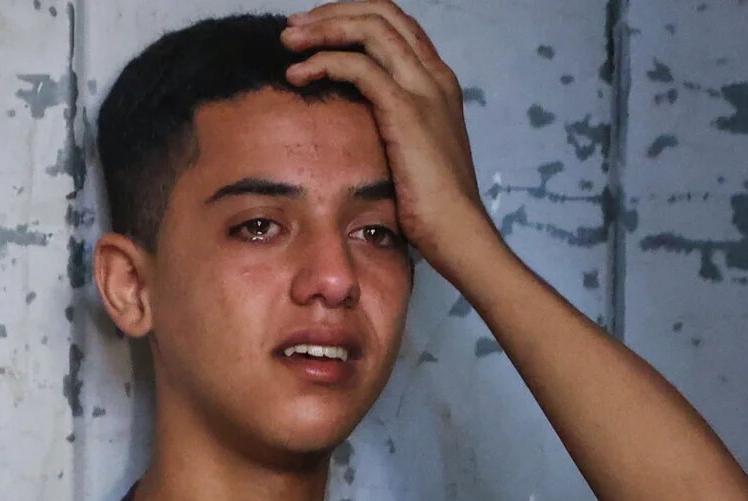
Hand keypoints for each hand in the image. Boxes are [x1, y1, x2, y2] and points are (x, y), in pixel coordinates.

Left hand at [281, 3, 504, 272]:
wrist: (457, 232)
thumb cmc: (432, 205)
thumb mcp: (412, 151)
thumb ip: (391, 124)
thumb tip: (354, 122)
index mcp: (438, 82)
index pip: (396, 24)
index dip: (352, 17)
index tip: (315, 32)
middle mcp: (434, 76)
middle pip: (382, 13)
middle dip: (332, 13)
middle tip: (294, 27)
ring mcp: (423, 89)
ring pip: (370, 29)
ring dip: (323, 28)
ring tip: (289, 41)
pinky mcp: (405, 110)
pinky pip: (358, 66)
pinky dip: (324, 62)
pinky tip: (299, 75)